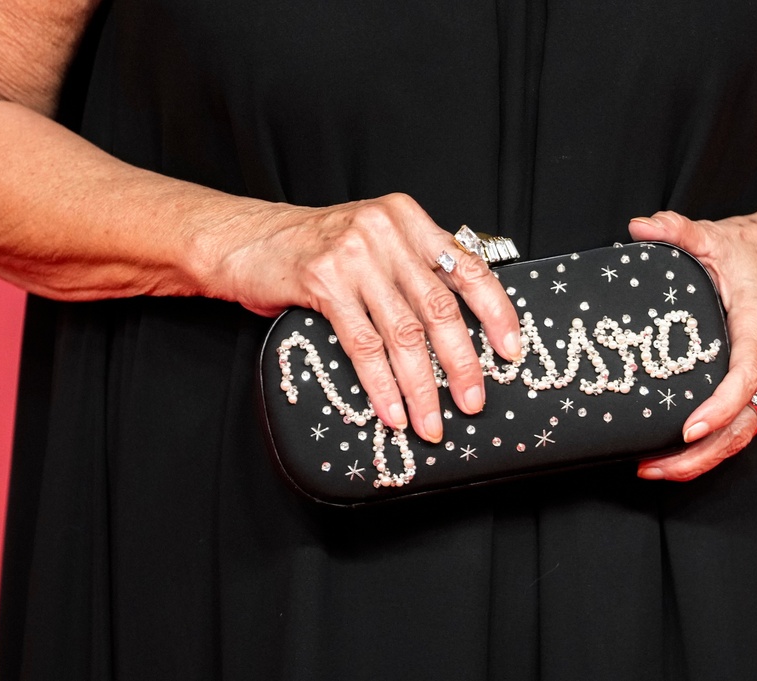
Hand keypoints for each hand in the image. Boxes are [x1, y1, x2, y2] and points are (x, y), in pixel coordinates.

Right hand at [205, 193, 522, 442]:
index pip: (469, 268)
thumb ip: (413, 270)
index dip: (496, 313)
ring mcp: (353, 255)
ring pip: (403, 333)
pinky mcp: (322, 282)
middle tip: (473, 402)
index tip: (511, 351)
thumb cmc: (315, 249)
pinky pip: (363, 345)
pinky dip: (381, 385)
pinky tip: (393, 412)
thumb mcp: (374, 243)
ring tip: (431, 423)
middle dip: (461, 364)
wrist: (245, 240)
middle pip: (440, 308)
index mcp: (409, 220)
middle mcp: (386, 232)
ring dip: (421, 387)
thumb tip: (462, 332)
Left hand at [627, 210, 756, 480]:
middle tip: (653, 466)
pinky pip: (746, 426)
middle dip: (700, 453)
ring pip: (746, 432)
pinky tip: (678, 454)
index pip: (744, 375)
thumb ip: (677, 230)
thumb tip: (639, 227)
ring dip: (704, 458)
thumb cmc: (752, 249)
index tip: (688, 428)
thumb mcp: (713, 234)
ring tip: (655, 468)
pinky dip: (716, 446)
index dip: (719, 407)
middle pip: (744, 423)